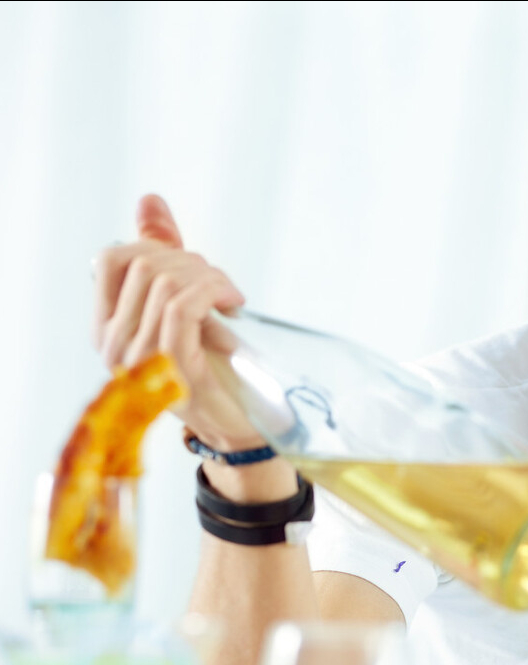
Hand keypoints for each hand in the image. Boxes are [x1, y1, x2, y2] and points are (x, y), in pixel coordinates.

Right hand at [93, 195, 259, 449]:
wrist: (240, 423)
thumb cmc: (213, 363)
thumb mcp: (185, 300)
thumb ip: (164, 253)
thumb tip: (150, 200)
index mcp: (109, 327)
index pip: (111, 259)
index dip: (156, 246)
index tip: (193, 266)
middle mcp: (114, 344)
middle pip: (144, 264)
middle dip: (192, 262)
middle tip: (223, 286)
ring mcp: (140, 359)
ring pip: (166, 283)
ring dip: (209, 278)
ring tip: (231, 297)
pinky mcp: (172, 368)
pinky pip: (181, 308)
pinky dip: (211, 292)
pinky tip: (232, 302)